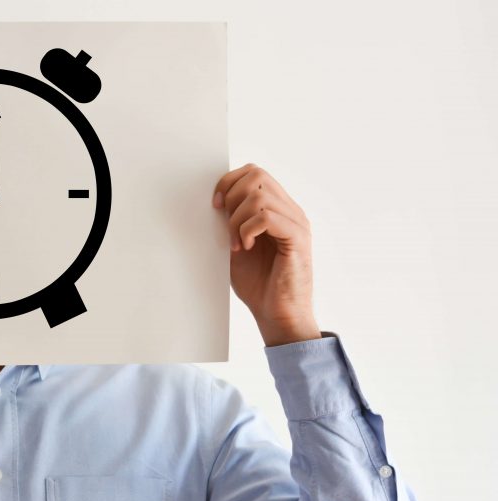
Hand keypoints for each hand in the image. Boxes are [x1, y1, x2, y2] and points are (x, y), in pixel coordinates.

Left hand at [213, 163, 320, 346]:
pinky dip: (248, 230)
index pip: (254, 172)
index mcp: (277, 209)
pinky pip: (267, 217)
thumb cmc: (258, 285)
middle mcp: (290, 211)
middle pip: (257, 174)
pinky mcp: (298, 239)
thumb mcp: (236, 246)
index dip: (228, 182)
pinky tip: (245, 248)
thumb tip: (214, 201)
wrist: (278, 315)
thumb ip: (230, 222)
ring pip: (259, 196)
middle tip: (225, 226)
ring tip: (236, 244)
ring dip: (237, 220)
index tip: (215, 206)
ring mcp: (296, 223)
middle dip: (232, 197)